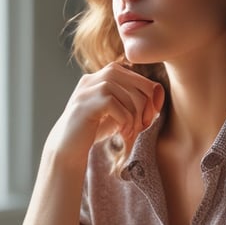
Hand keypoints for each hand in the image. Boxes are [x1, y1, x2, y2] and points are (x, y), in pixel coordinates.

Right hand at [47, 62, 164, 163]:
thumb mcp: (115, 111)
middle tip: (145, 124)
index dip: (148, 92)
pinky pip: (117, 106)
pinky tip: (122, 133)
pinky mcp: (85, 104)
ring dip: (136, 116)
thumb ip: (131, 99)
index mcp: (99, 77)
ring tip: (131, 132)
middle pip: (133, 81)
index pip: (132, 74)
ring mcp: (87, 90)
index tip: (151, 115)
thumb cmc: (93, 131)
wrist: (67, 150)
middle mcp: (92, 79)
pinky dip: (125, 121)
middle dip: (145, 103)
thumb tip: (158, 91)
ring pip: (127, 94)